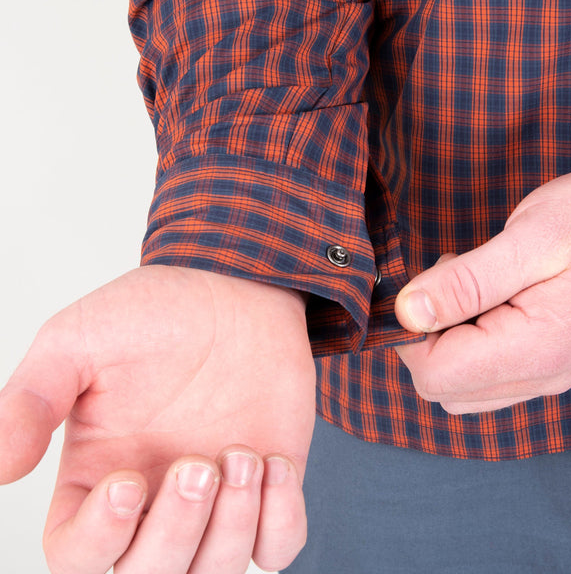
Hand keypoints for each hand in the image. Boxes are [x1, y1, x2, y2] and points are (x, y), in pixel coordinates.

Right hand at [0, 265, 314, 573]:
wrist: (235, 287)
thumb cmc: (155, 312)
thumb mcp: (77, 340)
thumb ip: (32, 401)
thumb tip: (0, 468)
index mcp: (98, 477)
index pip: (79, 557)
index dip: (101, 537)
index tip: (129, 480)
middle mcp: (156, 500)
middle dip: (178, 532)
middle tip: (198, 463)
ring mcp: (217, 498)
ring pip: (216, 571)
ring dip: (233, 526)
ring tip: (242, 457)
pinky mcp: (269, 485)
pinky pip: (279, 546)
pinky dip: (281, 521)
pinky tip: (274, 462)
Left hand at [394, 169, 570, 414]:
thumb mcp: (528, 238)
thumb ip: (464, 281)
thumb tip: (406, 312)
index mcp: (536, 350)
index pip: (435, 374)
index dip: (411, 333)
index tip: (427, 284)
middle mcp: (542, 378)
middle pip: (444, 388)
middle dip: (427, 337)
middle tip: (453, 279)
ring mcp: (549, 376)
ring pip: (462, 389)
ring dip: (448, 341)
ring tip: (475, 285)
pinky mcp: (551, 365)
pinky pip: (489, 377)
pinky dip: (471, 344)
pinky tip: (490, 299)